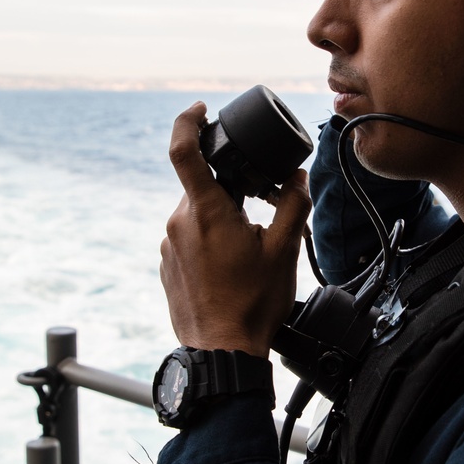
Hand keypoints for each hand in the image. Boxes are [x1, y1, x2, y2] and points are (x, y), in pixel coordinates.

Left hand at [160, 102, 310, 356]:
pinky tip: (230, 272)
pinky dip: (210, 244)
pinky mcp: (167, 267)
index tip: (201, 110)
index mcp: (206, 212)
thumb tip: (296, 178)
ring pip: (197, 216)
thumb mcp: (283, 250)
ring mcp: (168, 247)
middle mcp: (179, 224)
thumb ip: (292, 205)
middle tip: (260, 212)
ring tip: (248, 254)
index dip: (189, 121)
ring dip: (222, 222)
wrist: (222, 353)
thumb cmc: (252, 304)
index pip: (184, 150)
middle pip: (203, 188)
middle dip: (231, 192)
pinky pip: (189, 241)